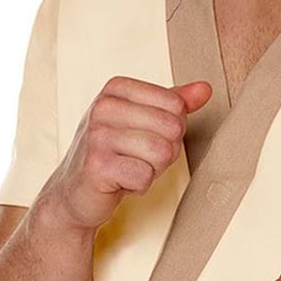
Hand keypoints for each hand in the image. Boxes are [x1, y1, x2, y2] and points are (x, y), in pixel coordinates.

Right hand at [41, 76, 211, 231]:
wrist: (75, 192)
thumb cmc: (113, 154)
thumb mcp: (141, 121)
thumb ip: (173, 104)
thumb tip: (205, 89)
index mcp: (116, 88)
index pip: (176, 105)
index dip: (171, 130)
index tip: (145, 138)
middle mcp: (103, 106)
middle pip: (172, 129)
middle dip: (164, 152)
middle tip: (138, 158)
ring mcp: (97, 135)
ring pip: (162, 153)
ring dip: (152, 170)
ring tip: (130, 169)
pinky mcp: (97, 165)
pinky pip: (145, 176)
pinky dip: (139, 186)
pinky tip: (121, 182)